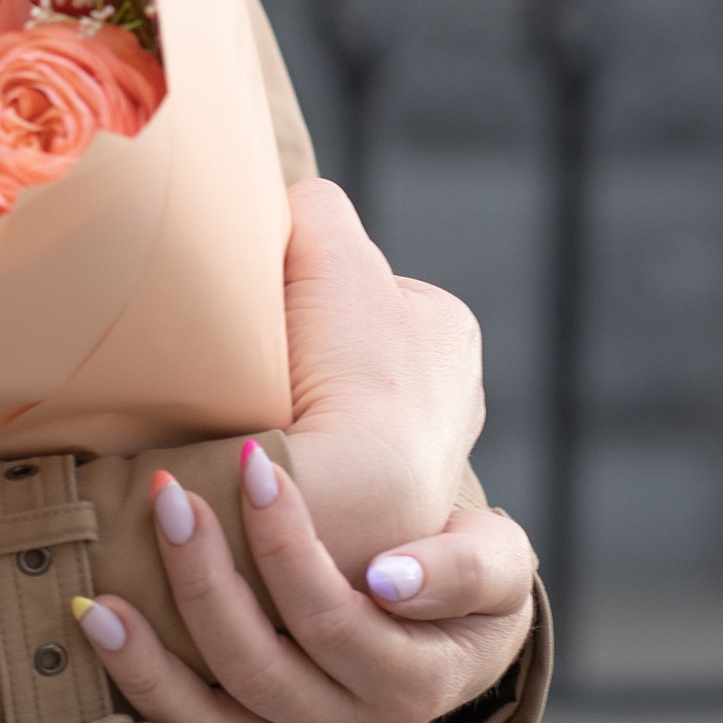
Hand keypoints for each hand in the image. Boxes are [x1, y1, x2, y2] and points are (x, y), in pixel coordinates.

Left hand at [68, 444, 536, 722]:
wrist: (453, 636)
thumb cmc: (465, 583)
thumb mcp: (497, 562)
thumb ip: (462, 568)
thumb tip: (388, 579)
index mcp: (409, 683)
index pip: (330, 615)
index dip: (285, 543)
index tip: (251, 463)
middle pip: (256, 667)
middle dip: (203, 580)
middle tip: (167, 499)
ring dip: (146, 674)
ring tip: (97, 608)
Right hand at [278, 178, 485, 584]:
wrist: (359, 501)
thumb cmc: (355, 372)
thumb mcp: (332, 253)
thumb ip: (312, 209)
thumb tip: (284, 208)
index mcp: (446, 327)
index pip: (355, 285)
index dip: (305, 294)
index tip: (277, 318)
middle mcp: (455, 394)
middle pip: (347, 348)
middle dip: (309, 355)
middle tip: (267, 371)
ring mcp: (427, 461)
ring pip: (338, 409)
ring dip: (304, 410)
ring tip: (269, 419)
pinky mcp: (392, 514)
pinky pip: (333, 467)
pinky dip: (305, 459)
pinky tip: (283, 460)